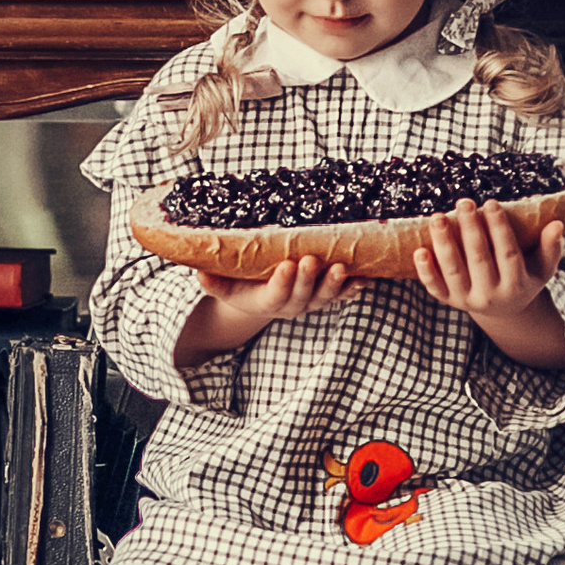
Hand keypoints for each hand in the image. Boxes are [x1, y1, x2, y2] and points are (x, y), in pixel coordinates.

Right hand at [175, 249, 355, 370]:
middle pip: (304, 295)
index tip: (287, 265)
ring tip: (343, 268)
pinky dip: (354, 287)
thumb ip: (213, 282)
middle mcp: (293, 304)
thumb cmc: (242, 286)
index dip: (283, 282)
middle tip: (312, 260)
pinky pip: (343, 294)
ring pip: (327, 295)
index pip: (276, 294)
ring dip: (336, 283)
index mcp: (267, 301)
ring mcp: (313, 300)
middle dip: (310, 279)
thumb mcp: (225, 286)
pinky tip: (365, 277)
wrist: (263, 297)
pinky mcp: (328, 294)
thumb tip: (199, 272)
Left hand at [411, 201, 564, 370]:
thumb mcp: (543, 268)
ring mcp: (467, 300)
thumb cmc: (525, 278)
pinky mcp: (449, 301)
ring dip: (444, 244)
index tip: (491, 203)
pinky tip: (419, 250)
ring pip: (453, 271)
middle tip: (464, 202)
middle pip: (478, 259)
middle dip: (470, 229)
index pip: (507, 253)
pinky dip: (426, 271)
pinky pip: (435, 288)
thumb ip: (551, 248)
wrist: (504, 311)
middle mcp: (491, 295)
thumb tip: (556, 225)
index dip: (498, 228)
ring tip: (438, 217)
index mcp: (516, 285)